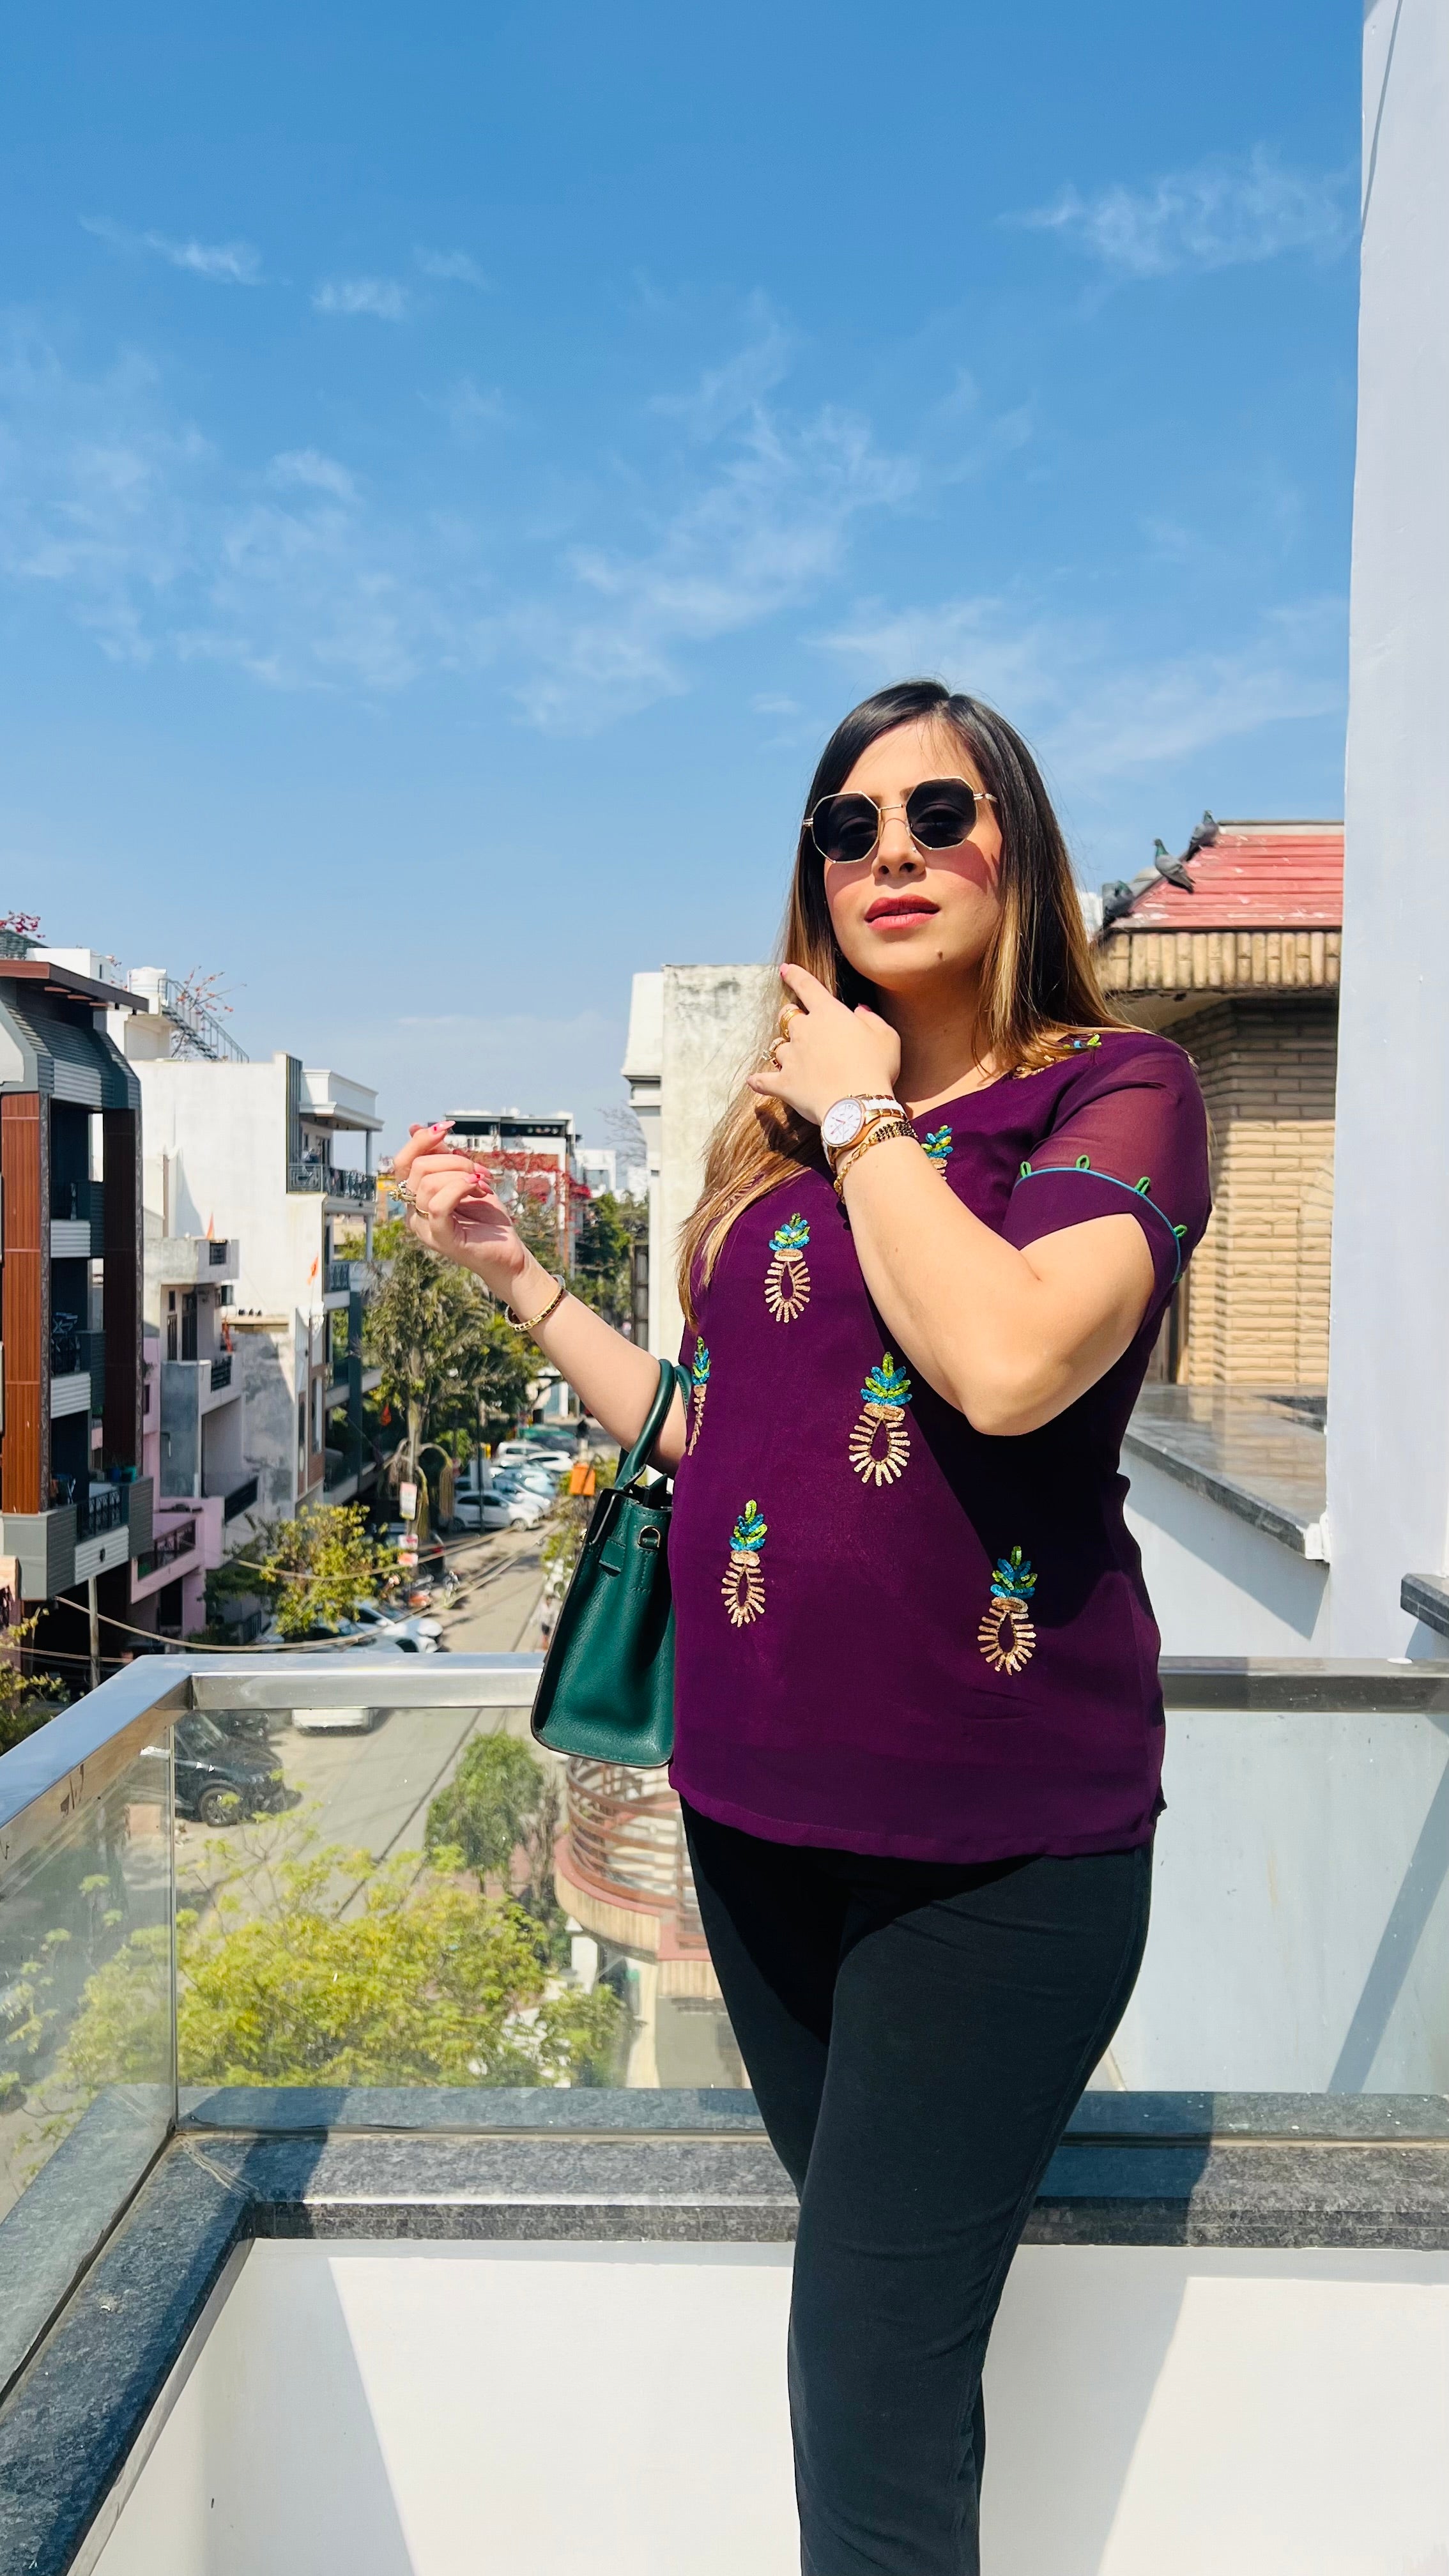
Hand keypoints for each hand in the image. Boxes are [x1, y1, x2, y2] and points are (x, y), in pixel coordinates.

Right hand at [386, 1124, 529, 1301]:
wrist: (508, 1251)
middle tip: (478, 1171)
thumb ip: (442, 1157)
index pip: (403, 1162)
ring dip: (461, 1174)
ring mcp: (424, 1227)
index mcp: (415, 1197)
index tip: (446, 1129)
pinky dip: (459, 1188)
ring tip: (481, 1184)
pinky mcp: (440, 1238)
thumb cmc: (486, 1219)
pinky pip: (437, 1205)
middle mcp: (413, 1213)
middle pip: (418, 1168)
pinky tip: (477, 1188)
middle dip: (453, 1160)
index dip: (421, 1141)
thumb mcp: (463, 1178)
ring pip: (428, 1183)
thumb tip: (415, 1128)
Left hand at [746, 965, 901, 1127]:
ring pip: (779, 1048)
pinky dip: (758, 1081)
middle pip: (788, 1017)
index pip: (807, 986)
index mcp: (828, 1013)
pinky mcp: (783, 1083)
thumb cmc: (876, 1068)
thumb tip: (859, 1010)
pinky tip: (753, 1081)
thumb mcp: (886, 1037)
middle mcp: (804, 1030)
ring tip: (796, 1062)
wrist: (857, 1106)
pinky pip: (763, 1080)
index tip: (785, 969)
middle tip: (803, 1029)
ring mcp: (791, 1057)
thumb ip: (871, 1019)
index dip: (795, 976)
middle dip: (793, 1019)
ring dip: (786, 1052)